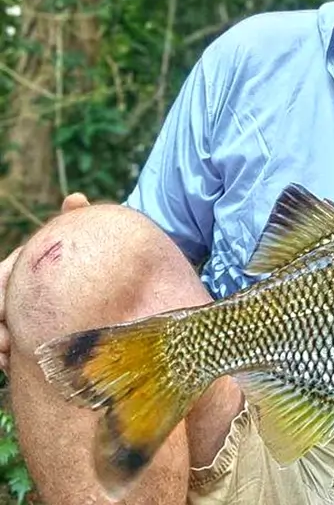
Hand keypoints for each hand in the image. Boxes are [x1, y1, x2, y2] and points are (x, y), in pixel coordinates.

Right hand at [0, 192, 89, 372]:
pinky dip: (6, 358)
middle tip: (6, 342)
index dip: (0, 296)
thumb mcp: (76, 239)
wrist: (93, 276)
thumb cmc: (80, 254)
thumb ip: (73, 221)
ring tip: (9, 358)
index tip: (4, 311)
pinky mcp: (22, 332)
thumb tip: (76, 198)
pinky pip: (5, 348)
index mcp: (19, 266)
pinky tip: (13, 366)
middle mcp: (11, 288)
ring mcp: (15, 312)